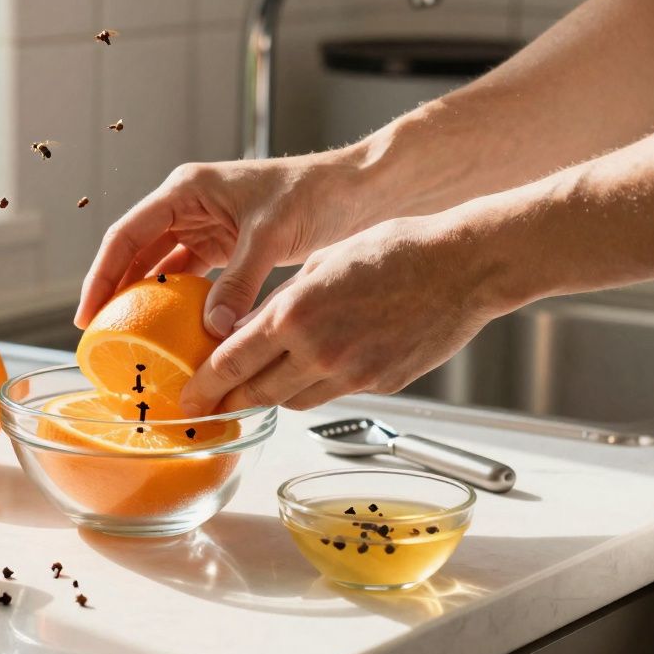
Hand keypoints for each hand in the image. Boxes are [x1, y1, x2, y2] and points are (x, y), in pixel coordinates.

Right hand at [74, 154, 371, 336]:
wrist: (354, 189)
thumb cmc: (313, 192)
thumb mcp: (270, 236)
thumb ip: (239, 283)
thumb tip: (213, 331)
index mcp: (186, 189)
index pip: (127, 234)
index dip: (101, 274)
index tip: (88, 313)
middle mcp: (188, 204)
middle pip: (135, 251)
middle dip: (114, 291)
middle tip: (100, 335)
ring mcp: (204, 225)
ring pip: (158, 265)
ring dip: (143, 298)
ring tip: (127, 338)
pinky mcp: (224, 244)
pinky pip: (189, 276)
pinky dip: (179, 302)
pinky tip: (172, 330)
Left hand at [178, 216, 509, 414]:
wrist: (464, 266)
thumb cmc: (394, 249)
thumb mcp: (321, 262)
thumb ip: (280, 301)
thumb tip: (248, 329)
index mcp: (295, 314)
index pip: (232, 363)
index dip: (204, 386)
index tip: (189, 397)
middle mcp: (319, 351)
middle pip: (257, 395)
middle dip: (230, 402)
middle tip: (212, 405)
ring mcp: (352, 374)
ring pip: (293, 401)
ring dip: (272, 396)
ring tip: (260, 385)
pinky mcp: (381, 386)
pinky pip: (332, 396)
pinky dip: (313, 388)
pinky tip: (312, 371)